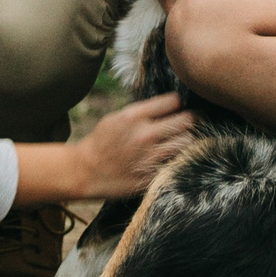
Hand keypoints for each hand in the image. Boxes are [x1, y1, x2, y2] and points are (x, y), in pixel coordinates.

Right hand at [75, 94, 194, 196]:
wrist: (86, 171)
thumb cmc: (102, 141)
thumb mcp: (118, 117)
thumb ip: (143, 112)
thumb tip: (171, 104)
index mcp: (134, 116)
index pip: (173, 101)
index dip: (177, 103)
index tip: (176, 108)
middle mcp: (145, 135)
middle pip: (187, 121)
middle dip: (189, 120)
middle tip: (188, 122)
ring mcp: (150, 157)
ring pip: (187, 142)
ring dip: (186, 140)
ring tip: (180, 140)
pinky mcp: (153, 175)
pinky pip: (177, 162)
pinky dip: (178, 158)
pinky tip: (171, 156)